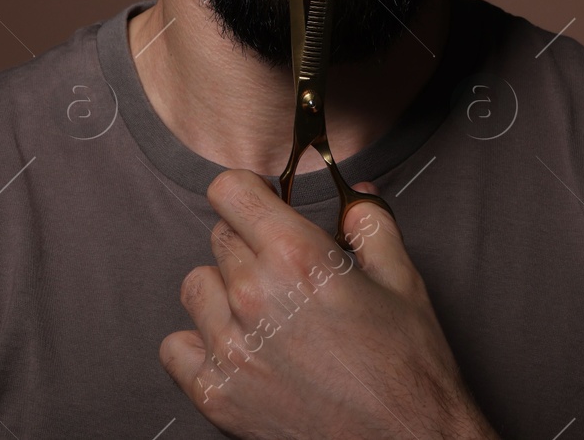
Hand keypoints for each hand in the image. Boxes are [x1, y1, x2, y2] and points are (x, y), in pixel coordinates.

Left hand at [160, 168, 497, 439]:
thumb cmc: (407, 367)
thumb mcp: (402, 279)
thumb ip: (371, 223)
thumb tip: (356, 196)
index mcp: (297, 256)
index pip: (230, 191)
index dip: (248, 194)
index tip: (260, 205)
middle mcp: (254, 295)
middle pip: (219, 237)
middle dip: (250, 245)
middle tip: (285, 273)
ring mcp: (230, 347)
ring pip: (197, 287)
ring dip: (223, 292)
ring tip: (263, 314)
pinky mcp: (216, 393)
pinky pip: (175, 346)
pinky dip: (200, 344)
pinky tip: (239, 348)